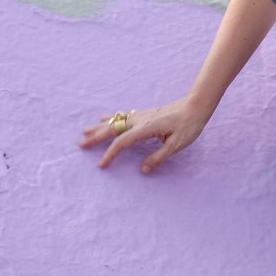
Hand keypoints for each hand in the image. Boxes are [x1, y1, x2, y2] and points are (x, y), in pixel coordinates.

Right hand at [80, 96, 209, 173]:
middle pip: (112, 129)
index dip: (110, 154)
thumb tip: (142, 169)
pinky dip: (109, 119)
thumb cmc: (188, 126)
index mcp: (145, 128)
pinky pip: (121, 116)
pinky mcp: (143, 114)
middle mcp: (139, 120)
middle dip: (95, 137)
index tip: (101, 165)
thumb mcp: (176, 145)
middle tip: (80, 144)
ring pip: (114, 121)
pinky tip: (102, 118)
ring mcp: (140, 115)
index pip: (122, 142)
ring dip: (99, 127)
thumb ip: (159, 157)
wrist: (194, 106)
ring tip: (84, 132)